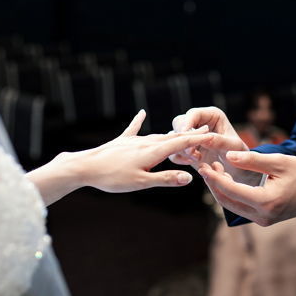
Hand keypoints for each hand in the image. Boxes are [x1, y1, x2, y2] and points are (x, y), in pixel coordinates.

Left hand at [27, 110, 211, 203]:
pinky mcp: (121, 142)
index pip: (180, 144)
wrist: (84, 167)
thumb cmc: (112, 178)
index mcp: (152, 152)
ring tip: (183, 132)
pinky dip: (138, 122)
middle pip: (171, 138)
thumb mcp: (141, 183)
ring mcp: (132, 141)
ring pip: (156, 136)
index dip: (196, 139)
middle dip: (188, 135)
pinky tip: (142, 113)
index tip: (211, 134)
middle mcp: (144, 143)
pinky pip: (133, 130)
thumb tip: (190, 178)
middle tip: (204, 130)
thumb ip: (166, 179)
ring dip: (171, 134)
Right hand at [169, 106, 247, 166]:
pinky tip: (191, 162)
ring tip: (197, 158)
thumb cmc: (238, 152)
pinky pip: (173, 149)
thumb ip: (221, 141)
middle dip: (183, 137)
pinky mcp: (185, 147)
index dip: (188, 123)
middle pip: (179, 122)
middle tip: (192, 151)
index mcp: (211, 115)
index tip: (187, 136)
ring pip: (173, 136)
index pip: (194, 114)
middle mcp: (198, 122)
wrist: (236, 167)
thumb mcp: (233, 146)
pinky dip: (179, 156)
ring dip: (181, 148)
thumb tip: (206, 138)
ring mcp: (190, 135)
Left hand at [197, 150, 295, 226]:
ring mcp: (263, 220)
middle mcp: (262, 216)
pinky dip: (231, 194)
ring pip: (232, 206)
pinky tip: (227, 178)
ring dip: (220, 189)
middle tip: (205, 166)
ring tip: (214, 169)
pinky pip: (240, 207)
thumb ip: (252, 160)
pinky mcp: (264, 219)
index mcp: (266, 201)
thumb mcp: (279, 162)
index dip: (214, 177)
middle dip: (213, 184)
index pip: (231, 190)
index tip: (203, 165)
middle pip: (227, 201)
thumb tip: (228, 154)